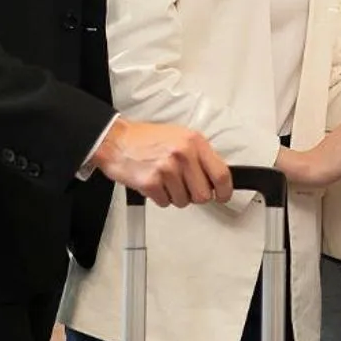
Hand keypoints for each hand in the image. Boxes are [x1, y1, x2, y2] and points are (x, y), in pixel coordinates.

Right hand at [94, 119, 232, 206]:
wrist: (115, 140)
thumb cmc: (146, 139)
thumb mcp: (180, 137)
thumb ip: (199, 156)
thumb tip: (215, 178)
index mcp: (194, 142)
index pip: (221, 174)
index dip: (225, 191)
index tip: (223, 196)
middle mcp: (183, 154)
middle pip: (203, 194)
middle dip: (194, 195)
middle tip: (183, 186)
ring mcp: (167, 169)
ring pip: (184, 201)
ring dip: (174, 196)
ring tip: (164, 179)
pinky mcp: (151, 182)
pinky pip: (165, 203)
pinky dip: (160, 197)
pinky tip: (154, 182)